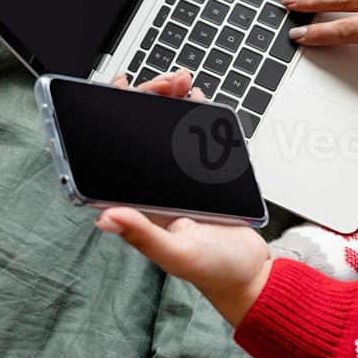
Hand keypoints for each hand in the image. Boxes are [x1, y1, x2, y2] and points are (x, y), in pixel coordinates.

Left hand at [100, 68, 272, 325]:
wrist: (252, 274)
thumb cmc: (212, 270)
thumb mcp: (177, 254)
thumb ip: (144, 236)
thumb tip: (106, 217)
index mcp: (139, 204)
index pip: (115, 153)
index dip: (112, 118)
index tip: (119, 90)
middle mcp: (154, 188)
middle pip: (142, 131)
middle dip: (150, 100)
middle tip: (167, 84)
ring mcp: (178, 178)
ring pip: (168, 129)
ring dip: (172, 102)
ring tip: (183, 84)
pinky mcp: (203, 174)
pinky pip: (197, 137)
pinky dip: (196, 115)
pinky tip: (197, 99)